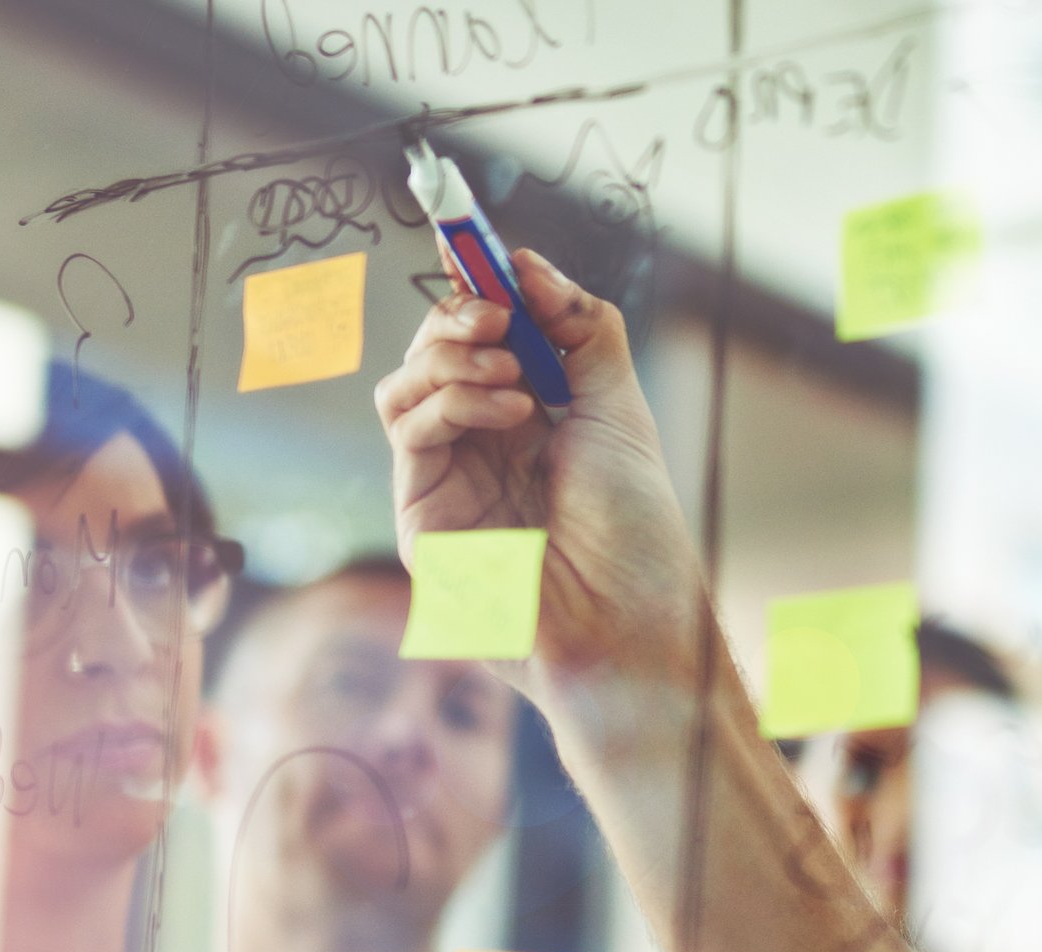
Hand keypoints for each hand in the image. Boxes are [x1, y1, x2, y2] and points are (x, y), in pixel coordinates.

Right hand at [373, 250, 705, 692]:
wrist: (630, 619)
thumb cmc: (636, 528)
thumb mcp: (618, 408)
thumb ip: (579, 330)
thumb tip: (525, 261)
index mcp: (528, 419)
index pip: (481, 336)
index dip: (473, 286)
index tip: (473, 242)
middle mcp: (481, 447)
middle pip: (433, 351)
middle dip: (459, 314)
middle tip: (501, 313)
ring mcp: (447, 481)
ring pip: (405, 385)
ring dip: (452, 355)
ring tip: (512, 369)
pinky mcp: (422, 516)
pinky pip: (408, 430)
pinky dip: (452, 399)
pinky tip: (509, 409)